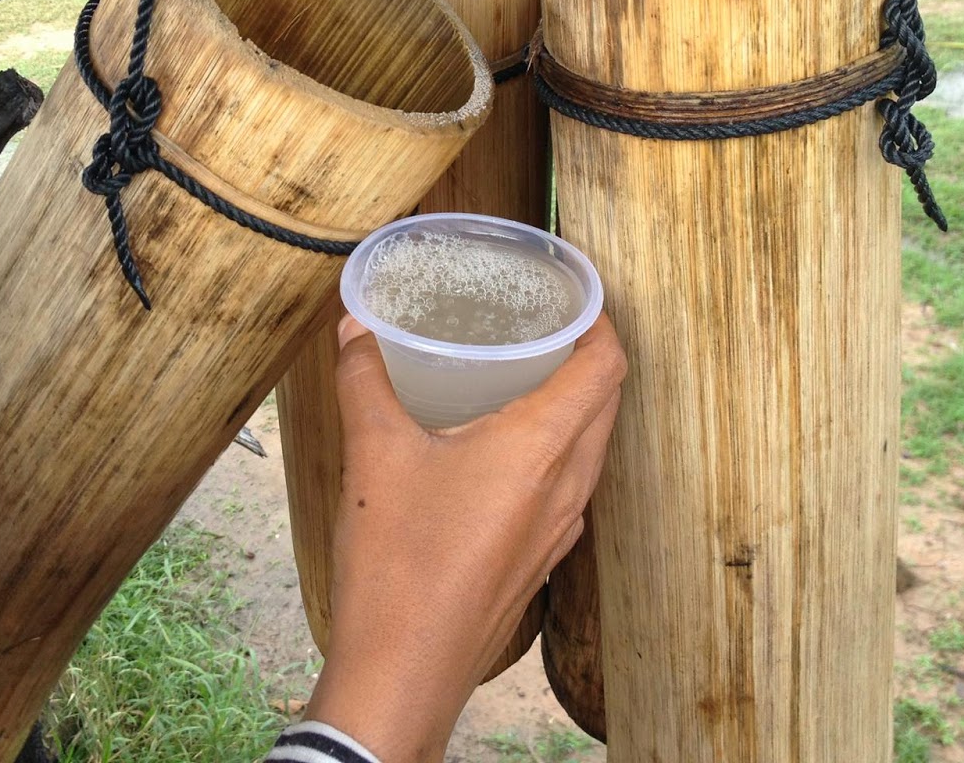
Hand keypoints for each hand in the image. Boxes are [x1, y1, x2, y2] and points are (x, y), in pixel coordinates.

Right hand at [303, 313, 624, 761]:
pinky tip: (502, 446)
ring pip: (591, 446)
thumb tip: (356, 327)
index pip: (606, 367)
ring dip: (575, 403)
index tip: (576, 290)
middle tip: (546, 320)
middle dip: (589, 353)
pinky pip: (569, 485)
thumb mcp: (372, 455)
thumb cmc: (396, 565)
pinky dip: (555, 448)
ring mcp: (558, 529)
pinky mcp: (539, 558)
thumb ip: (364, 379)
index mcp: (539, 448)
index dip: (601, 320)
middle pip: (606, 403)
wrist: (402, 672)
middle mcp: (565, 487)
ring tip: (526, 371)